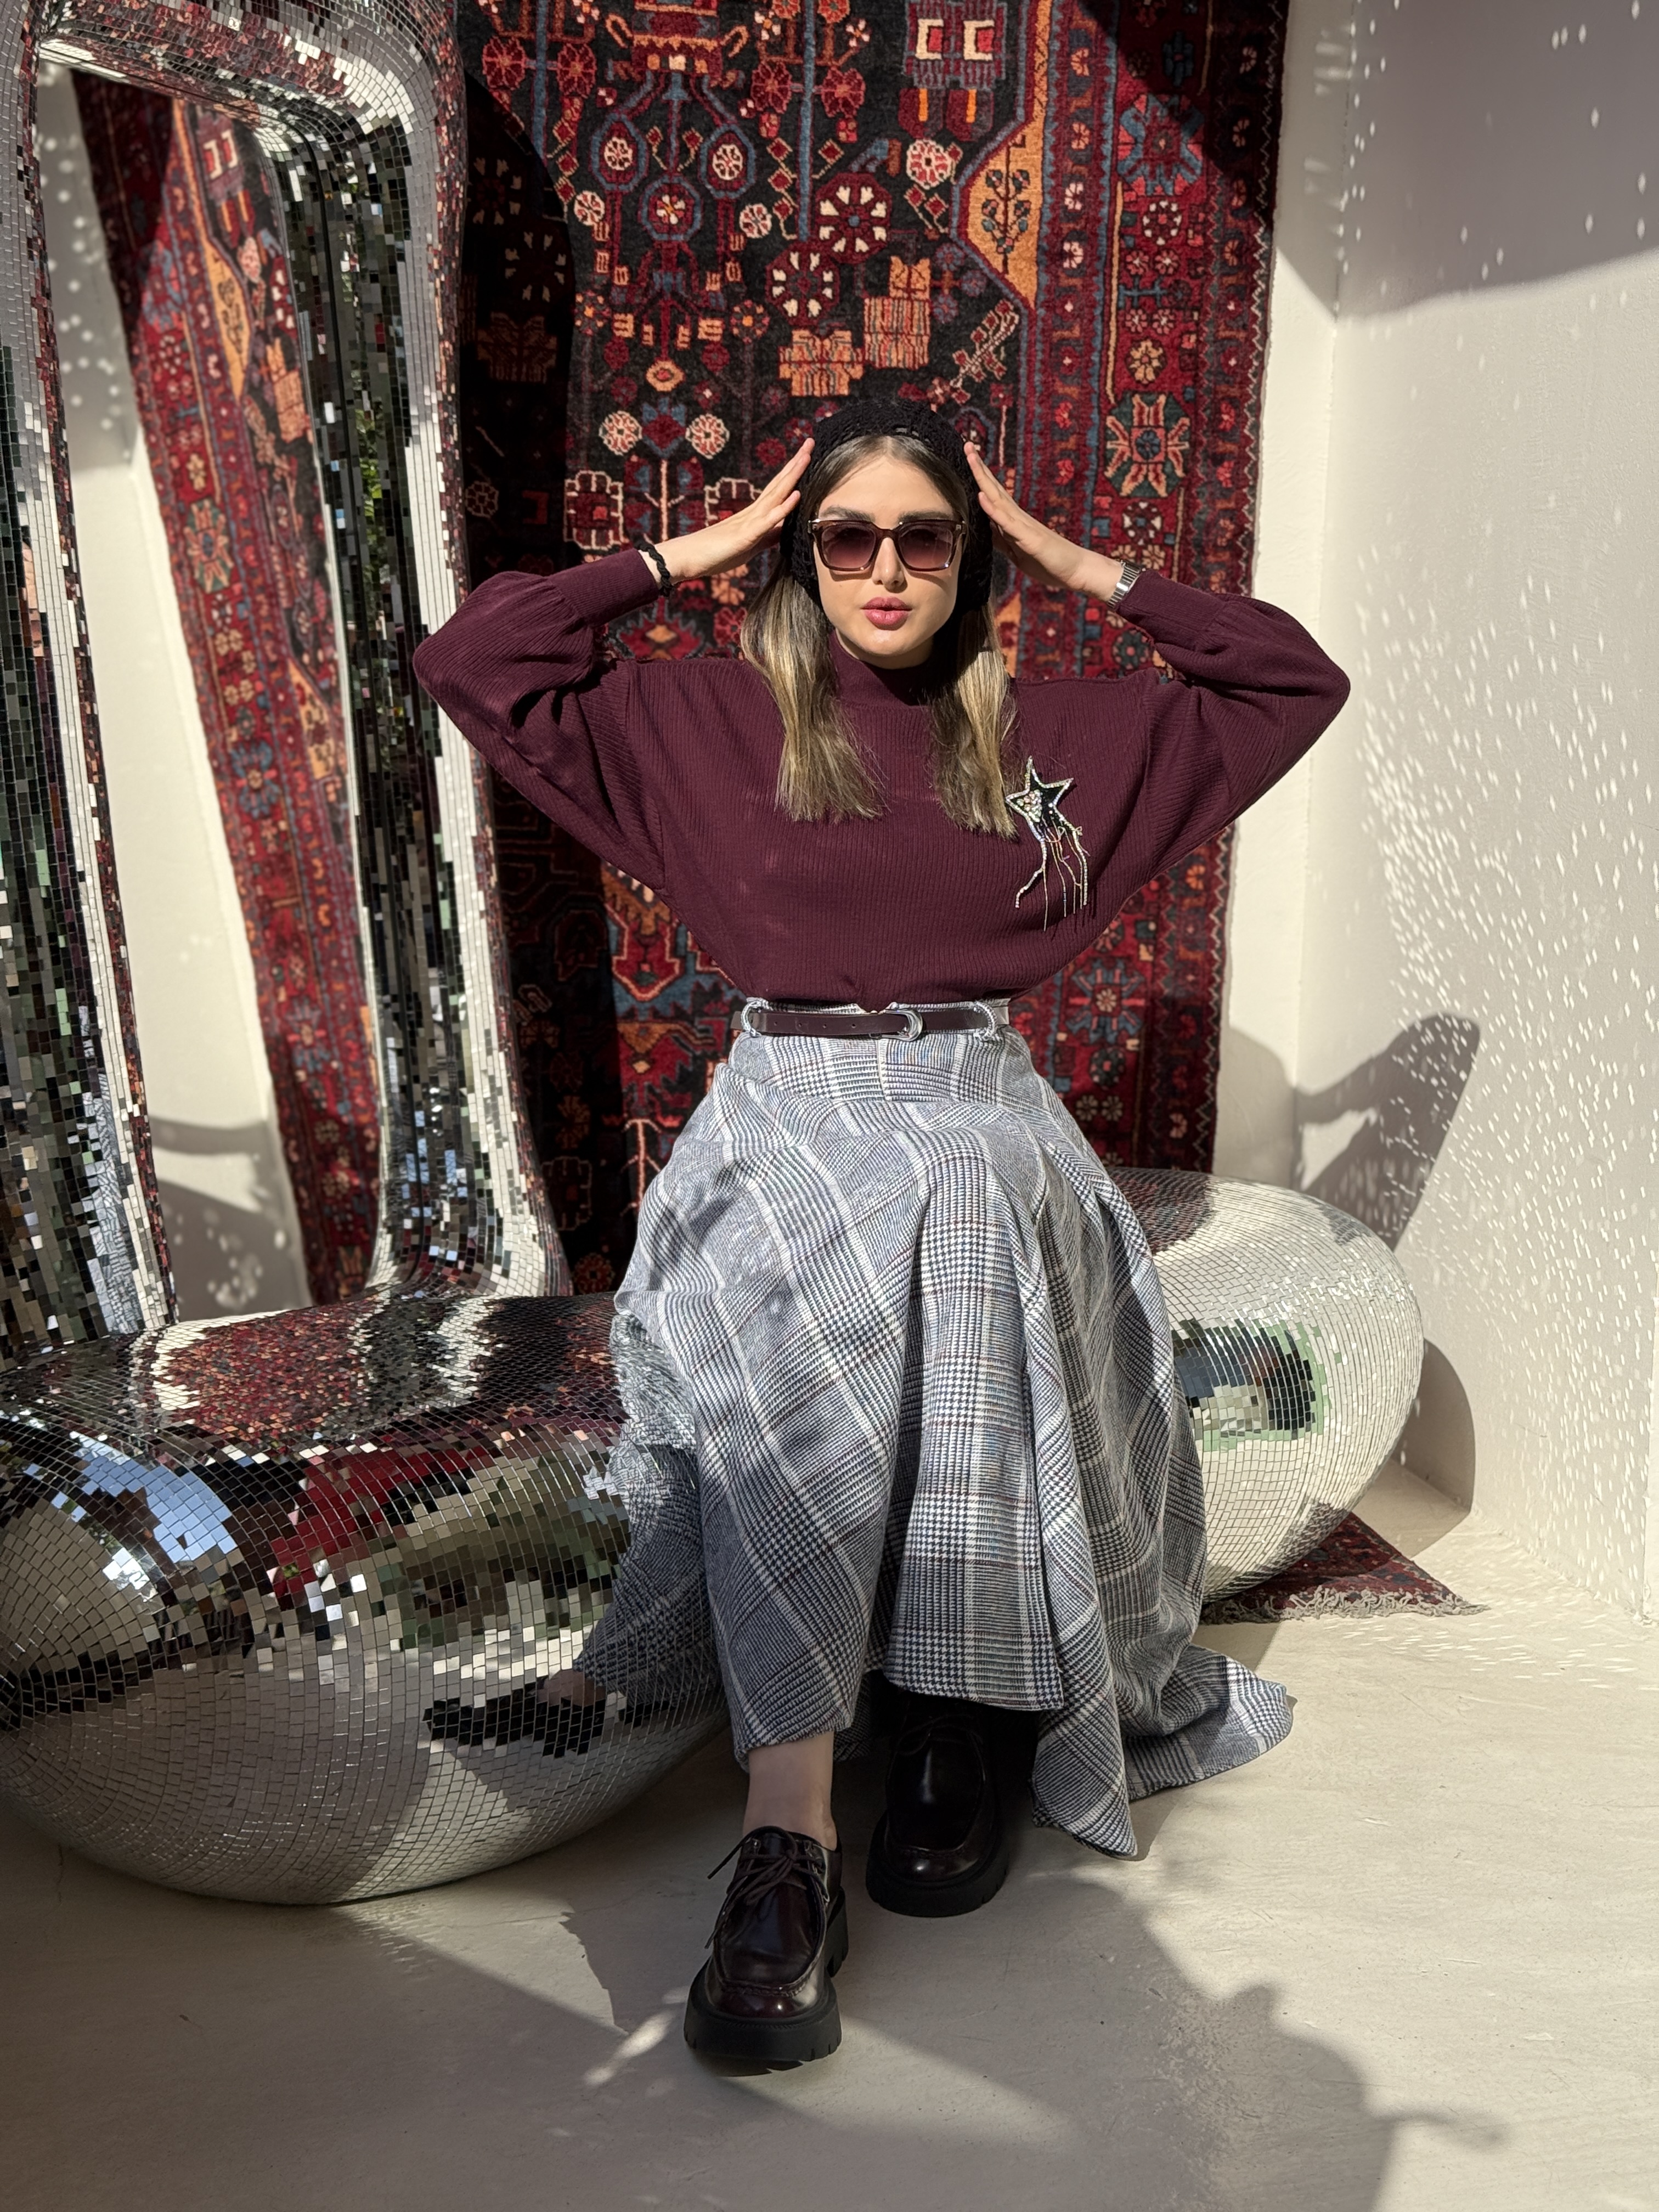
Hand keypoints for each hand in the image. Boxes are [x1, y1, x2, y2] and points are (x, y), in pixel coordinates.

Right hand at [656, 439, 812, 581]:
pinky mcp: (747, 535)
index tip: (806, 455)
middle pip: (779, 484)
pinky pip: (769, 520)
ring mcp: (750, 521)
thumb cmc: (716, 553)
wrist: (689, 558)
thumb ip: (767, 536)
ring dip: (793, 476)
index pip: (778, 489)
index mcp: (755, 514)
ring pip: (776, 495)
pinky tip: (797, 494)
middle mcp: (754, 512)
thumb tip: (783, 529)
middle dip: (796, 464)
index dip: (793, 473)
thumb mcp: (750, 545)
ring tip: (806, 456)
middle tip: (810, 442)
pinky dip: (784, 507)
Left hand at [964, 444, 1123, 600]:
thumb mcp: (1017, 552)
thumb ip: (1002, 539)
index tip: (969, 458)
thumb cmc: (1048, 562)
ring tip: (971, 457)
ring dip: (983, 479)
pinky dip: (993, 509)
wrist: (1076, 571)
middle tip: (967, 445)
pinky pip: (1007, 522)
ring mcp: (1023, 525)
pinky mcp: (1028, 538)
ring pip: (998, 498)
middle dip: (979, 468)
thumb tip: (987, 528)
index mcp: (1014, 521)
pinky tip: (981, 495)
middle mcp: (1018, 517)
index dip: (980, 477)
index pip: (993, 495)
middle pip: (994, 489)